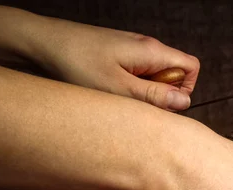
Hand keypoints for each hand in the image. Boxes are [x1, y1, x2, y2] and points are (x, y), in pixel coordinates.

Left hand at [0, 6, 198, 110]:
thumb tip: (185, 102)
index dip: (185, 89)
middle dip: (163, 93)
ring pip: (156, 74)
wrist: (41, 42)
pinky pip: (139, 72)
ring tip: (119, 96)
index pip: (191, 67)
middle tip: (137, 102)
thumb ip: (155, 96)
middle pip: (175, 72)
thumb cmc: (76, 62)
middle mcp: (146, 46)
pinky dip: (131, 85)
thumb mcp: (119, 88)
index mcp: (152, 51)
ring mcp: (133, 48)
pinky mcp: (119, 53)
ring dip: (145, 91)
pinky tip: (110, 90)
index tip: (163, 103)